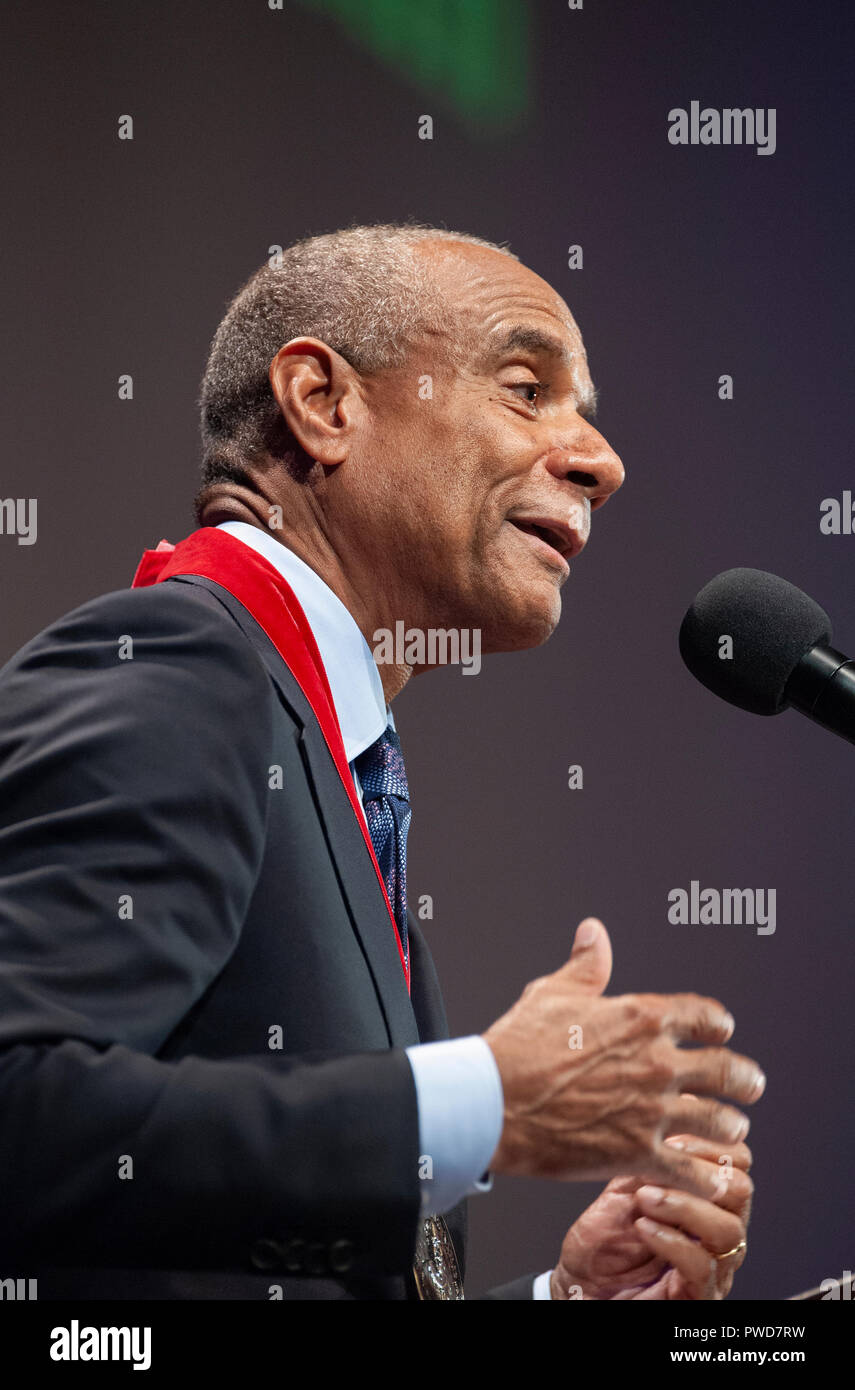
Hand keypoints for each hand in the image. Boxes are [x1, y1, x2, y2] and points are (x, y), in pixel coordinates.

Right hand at [482, 918, 764, 1197]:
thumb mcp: (552, 993)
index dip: (718, 1025)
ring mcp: (653, 1110)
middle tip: (750, 1085)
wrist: (493, 1101)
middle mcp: (657, 1062)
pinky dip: (708, 1177)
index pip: (705, 1016)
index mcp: (641, 1017)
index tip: (722, 1031)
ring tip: (732, 1130)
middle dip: (744, 1079)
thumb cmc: (516, 1046)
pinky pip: (694, 1172)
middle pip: (727, 1070)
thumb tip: (594, 932)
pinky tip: (711, 1178)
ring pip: (720, 1121)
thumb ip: (586, 965)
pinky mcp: (640, 1154)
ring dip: (730, 1126)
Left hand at [549, 1135, 752, 1299]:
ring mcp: (713, 1266)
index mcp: (706, 1197)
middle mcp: (717, 1231)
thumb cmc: (602, 1241)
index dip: (708, 1140)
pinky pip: (703, 1266)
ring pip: (729, 1229)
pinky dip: (672, 1241)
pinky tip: (644, 1227)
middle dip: (700, 1169)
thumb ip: (652, 1156)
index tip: (671, 1133)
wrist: (579, 1289)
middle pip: (741, 1190)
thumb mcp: (625, 1185)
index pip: (736, 1160)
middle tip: (662, 1161)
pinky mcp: (699, 1296)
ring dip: (684, 1205)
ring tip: (645, 1198)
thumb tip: (672, 1110)